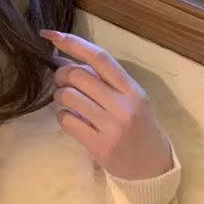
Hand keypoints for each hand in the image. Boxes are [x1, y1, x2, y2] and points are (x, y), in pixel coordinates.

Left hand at [40, 30, 173, 179]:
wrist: (152, 168)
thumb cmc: (139, 128)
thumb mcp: (131, 100)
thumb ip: (106, 81)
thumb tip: (67, 58)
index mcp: (132, 89)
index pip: (100, 58)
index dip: (73, 43)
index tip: (50, 35)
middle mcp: (123, 105)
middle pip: (78, 75)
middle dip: (61, 74)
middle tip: (62, 81)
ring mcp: (111, 126)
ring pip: (68, 96)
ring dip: (59, 96)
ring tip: (67, 102)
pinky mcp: (99, 145)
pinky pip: (66, 120)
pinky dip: (62, 116)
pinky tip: (70, 120)